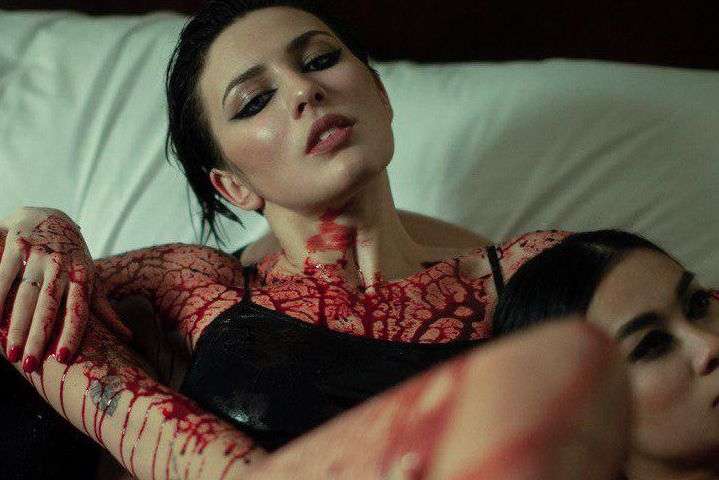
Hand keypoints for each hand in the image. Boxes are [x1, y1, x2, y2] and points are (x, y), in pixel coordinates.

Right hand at [0, 207, 130, 370]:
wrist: (50, 216)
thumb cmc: (73, 257)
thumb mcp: (91, 278)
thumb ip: (102, 308)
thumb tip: (127, 337)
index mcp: (83, 276)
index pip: (78, 310)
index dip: (71, 334)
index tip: (62, 358)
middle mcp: (62, 266)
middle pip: (50, 307)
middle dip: (39, 337)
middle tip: (29, 365)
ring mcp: (39, 254)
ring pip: (25, 295)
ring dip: (16, 325)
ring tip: (10, 353)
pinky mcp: (18, 244)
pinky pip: (4, 275)